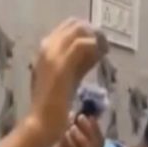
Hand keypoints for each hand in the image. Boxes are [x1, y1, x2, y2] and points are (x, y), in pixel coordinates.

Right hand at [25, 19, 105, 146]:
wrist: (41, 122)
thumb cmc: (54, 105)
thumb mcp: (69, 79)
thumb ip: (80, 65)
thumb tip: (95, 52)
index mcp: (45, 51)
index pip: (67, 28)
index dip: (86, 32)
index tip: (99, 45)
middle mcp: (46, 48)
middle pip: (73, 24)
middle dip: (93, 31)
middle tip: (105, 46)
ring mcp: (52, 55)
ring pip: (78, 30)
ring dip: (96, 38)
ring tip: (105, 50)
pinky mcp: (61, 65)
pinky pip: (81, 44)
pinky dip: (94, 46)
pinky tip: (101, 56)